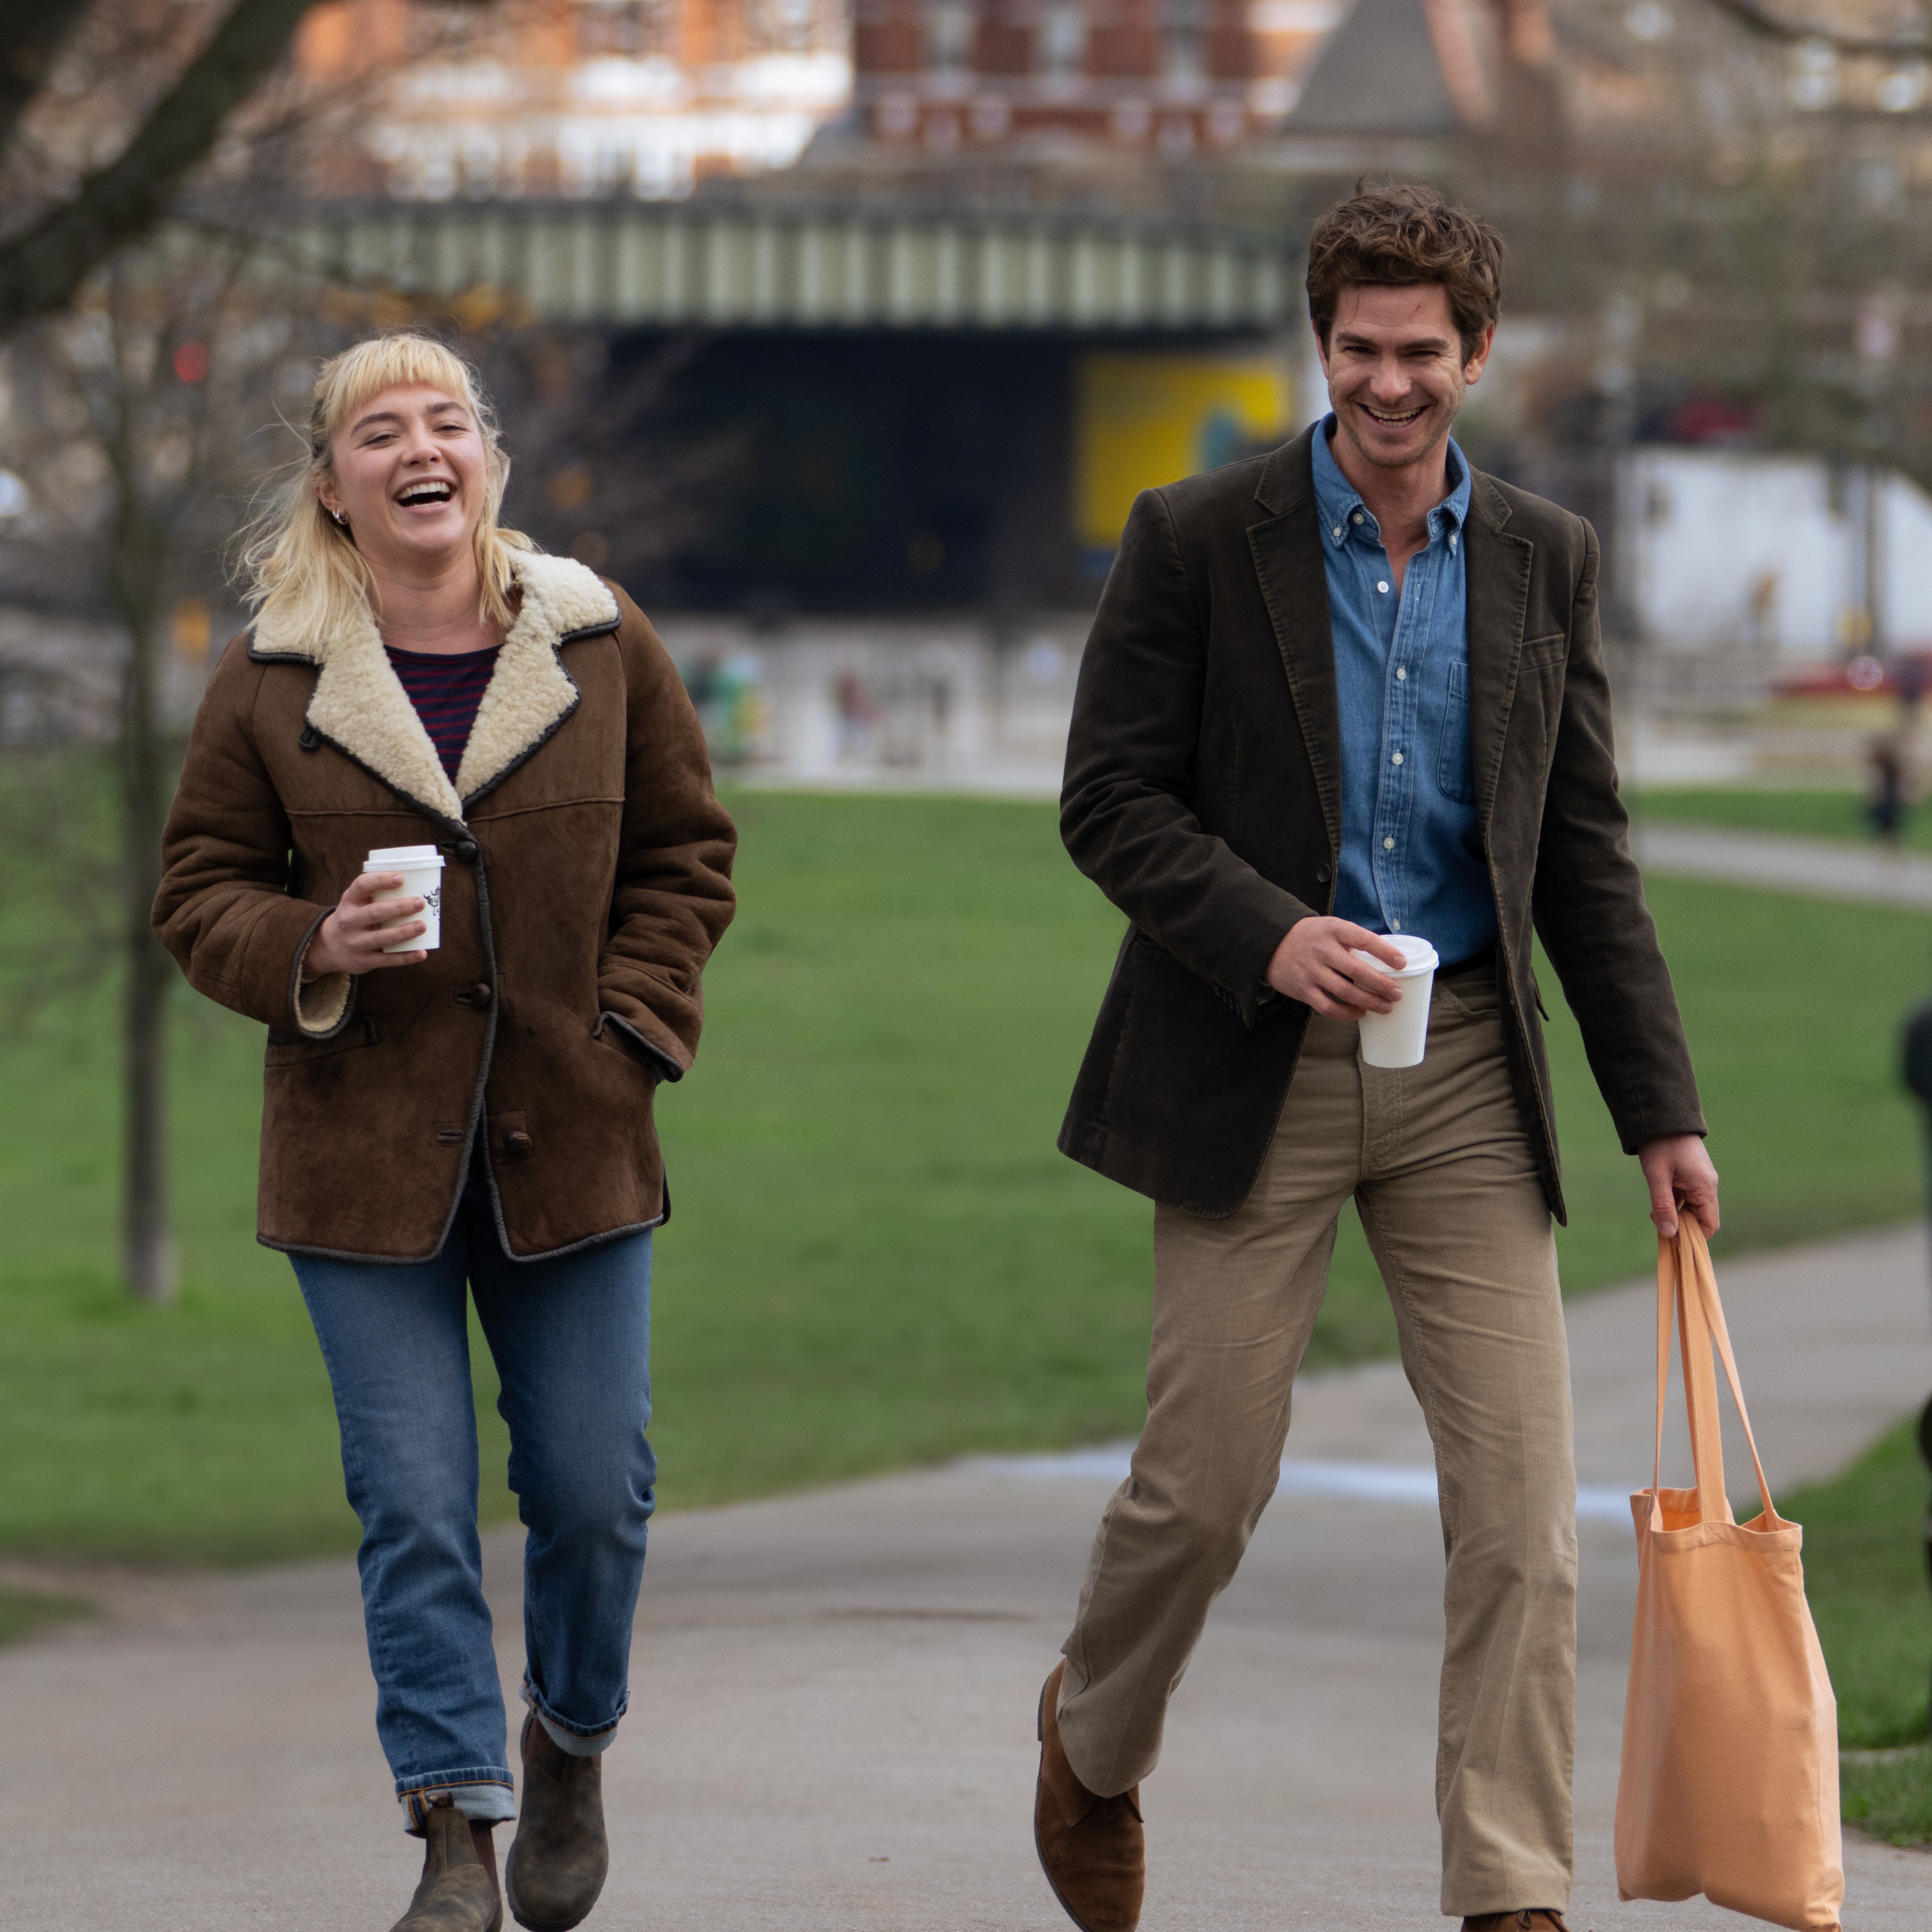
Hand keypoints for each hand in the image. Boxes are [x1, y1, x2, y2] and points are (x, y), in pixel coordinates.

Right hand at [302, 873, 427, 978]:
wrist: (331, 946)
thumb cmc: (355, 916)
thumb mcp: (356, 901)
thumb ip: (376, 892)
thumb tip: (416, 880)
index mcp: (350, 901)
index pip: (362, 886)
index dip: (380, 880)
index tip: (401, 878)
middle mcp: (349, 921)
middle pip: (375, 913)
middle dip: (399, 908)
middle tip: (420, 903)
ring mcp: (356, 942)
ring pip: (382, 938)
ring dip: (404, 932)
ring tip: (423, 926)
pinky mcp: (364, 961)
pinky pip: (388, 960)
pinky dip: (406, 957)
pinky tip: (422, 953)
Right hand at [1264, 918, 1408, 1019]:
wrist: (1272, 943)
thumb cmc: (1311, 937)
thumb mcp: (1330, 928)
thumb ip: (1352, 940)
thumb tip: (1386, 960)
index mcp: (1333, 930)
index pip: (1363, 939)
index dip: (1385, 952)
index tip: (1402, 963)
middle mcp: (1322, 950)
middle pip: (1357, 970)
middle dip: (1381, 984)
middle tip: (1397, 994)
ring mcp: (1311, 971)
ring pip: (1345, 991)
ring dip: (1369, 1002)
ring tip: (1386, 1007)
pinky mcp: (1303, 989)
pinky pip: (1328, 1007)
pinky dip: (1347, 1013)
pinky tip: (1360, 1013)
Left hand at [1637, 1133, 1718, 1239]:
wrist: (1662, 1118)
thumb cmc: (1660, 1145)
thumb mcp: (1657, 1176)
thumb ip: (1663, 1206)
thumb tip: (1669, 1234)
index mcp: (1705, 1187)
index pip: (1709, 1225)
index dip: (1692, 1236)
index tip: (1671, 1238)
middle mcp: (1708, 1186)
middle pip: (1701, 1218)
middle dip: (1681, 1226)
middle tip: (1657, 1222)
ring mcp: (1702, 1180)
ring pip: (1693, 1209)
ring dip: (1676, 1215)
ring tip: (1655, 1213)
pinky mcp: (1693, 1176)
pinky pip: (1688, 1198)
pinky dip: (1676, 1204)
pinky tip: (1659, 1202)